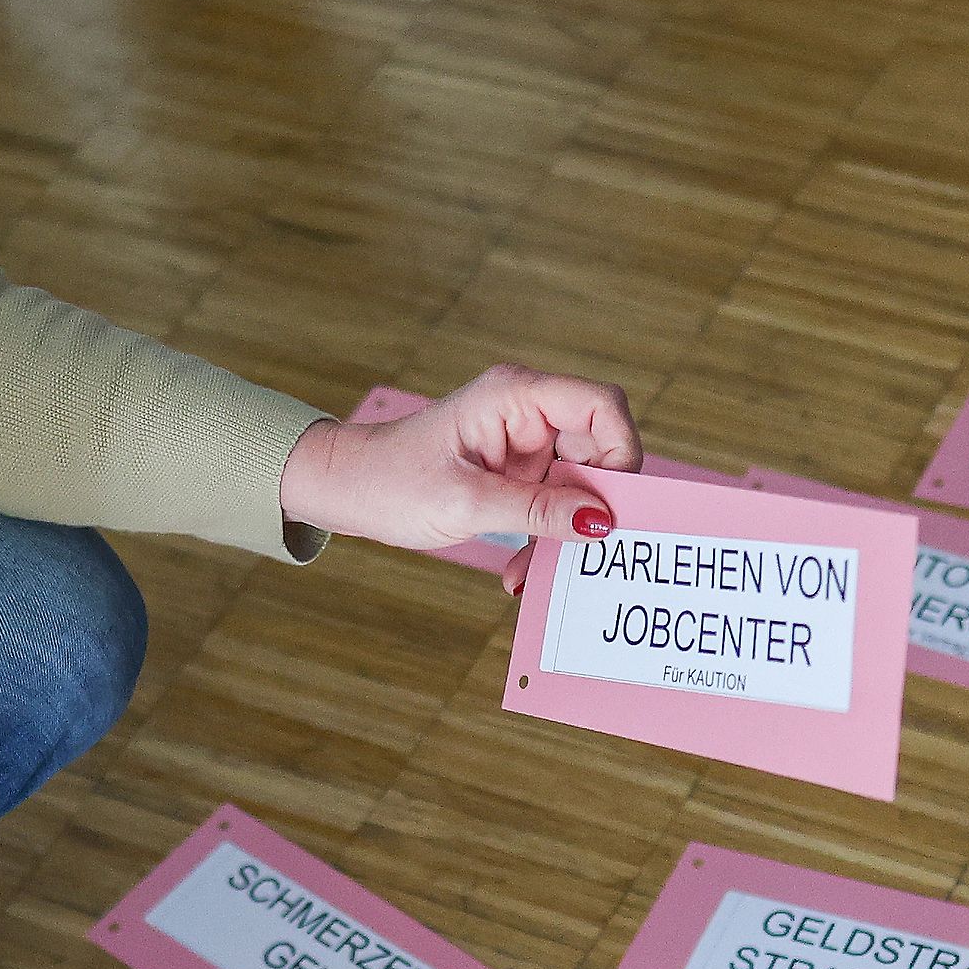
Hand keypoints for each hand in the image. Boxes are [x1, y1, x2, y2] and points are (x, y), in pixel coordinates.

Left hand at [280, 364, 642, 594]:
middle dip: (592, 505)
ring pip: (579, 484)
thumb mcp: (467, 503)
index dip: (622, 451)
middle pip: (600, 448)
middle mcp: (527, 412)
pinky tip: (520, 570)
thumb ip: (538, 511)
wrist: (346, 490)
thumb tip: (601, 521)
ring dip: (564, 532)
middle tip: (580, 552)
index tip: (613, 505)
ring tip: (532, 572)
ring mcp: (523, 442)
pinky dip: (543, 537)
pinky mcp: (516, 472)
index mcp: (515, 396)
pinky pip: (552, 502)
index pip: (602, 405)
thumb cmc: (390, 481)